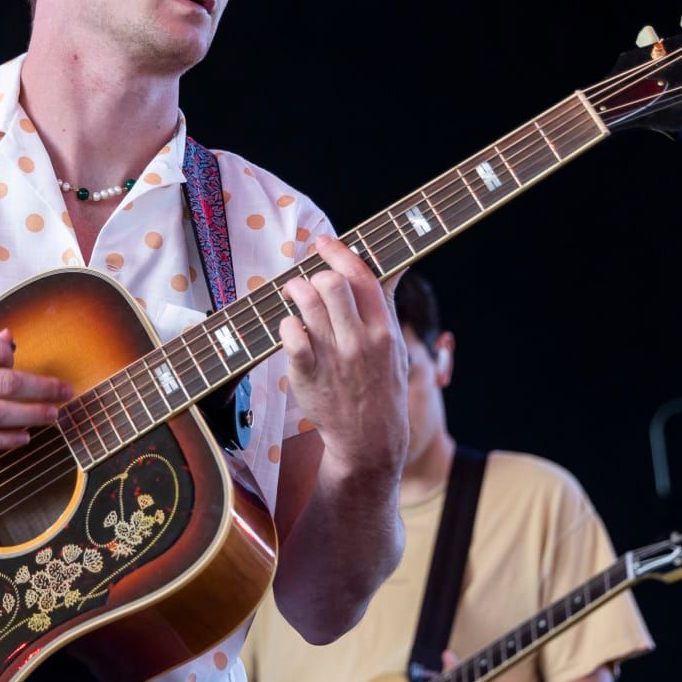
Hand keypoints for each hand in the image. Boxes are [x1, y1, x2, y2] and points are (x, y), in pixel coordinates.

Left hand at [279, 236, 407, 477]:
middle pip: (332, 284)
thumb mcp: (395, 345)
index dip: (339, 252)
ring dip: (295, 291)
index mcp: (384, 329)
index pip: (362, 277)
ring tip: (293, 294)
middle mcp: (359, 341)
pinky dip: (286, 324)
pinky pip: (290, 336)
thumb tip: (394, 264)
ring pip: (307, 304)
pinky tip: (289, 326)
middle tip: (306, 280)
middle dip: (315, 274)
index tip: (323, 242)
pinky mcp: (308, 376)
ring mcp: (333, 359)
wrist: (370, 439)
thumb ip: (386, 304)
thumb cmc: (380, 385)